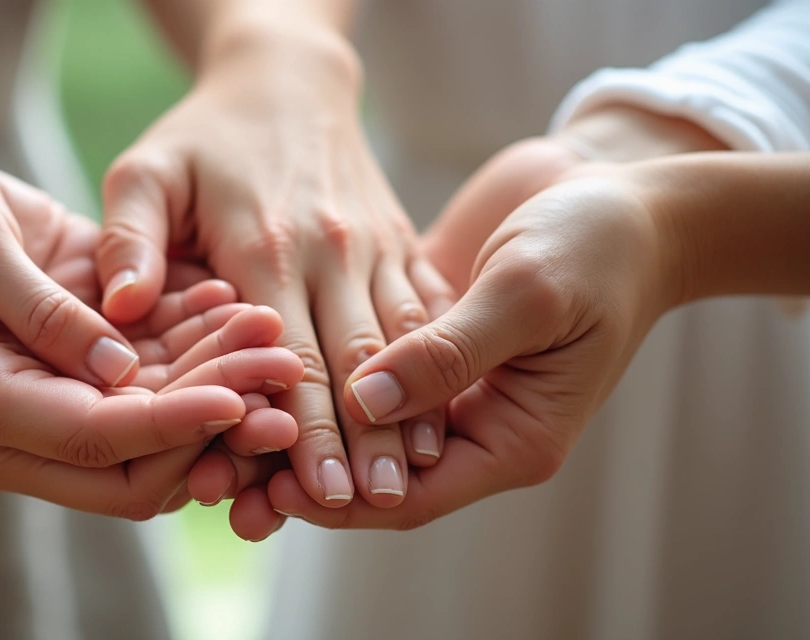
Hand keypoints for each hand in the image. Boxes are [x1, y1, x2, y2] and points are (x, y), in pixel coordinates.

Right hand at [0, 217, 302, 519]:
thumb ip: (42, 315)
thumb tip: (127, 372)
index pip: (103, 447)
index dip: (178, 426)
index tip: (242, 400)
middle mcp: (14, 425)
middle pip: (139, 453)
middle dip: (215, 411)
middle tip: (277, 363)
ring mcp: (34, 395)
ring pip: (143, 417)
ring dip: (210, 377)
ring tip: (267, 328)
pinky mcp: (49, 359)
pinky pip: (127, 373)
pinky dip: (179, 346)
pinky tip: (222, 302)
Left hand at [97, 36, 454, 509]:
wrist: (289, 78)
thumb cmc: (206, 134)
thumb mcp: (148, 168)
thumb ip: (131, 238)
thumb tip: (122, 310)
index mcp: (268, 247)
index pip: (292, 356)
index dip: (306, 428)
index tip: (321, 492)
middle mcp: (332, 254)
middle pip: (353, 363)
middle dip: (362, 440)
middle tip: (369, 504)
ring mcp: (373, 250)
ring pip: (398, 346)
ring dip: (404, 415)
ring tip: (406, 481)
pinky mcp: (397, 245)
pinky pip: (422, 313)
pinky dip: (432, 367)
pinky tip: (438, 419)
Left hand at [202, 104, 730, 538]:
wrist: (620, 193)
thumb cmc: (597, 244)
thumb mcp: (527, 295)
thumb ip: (446, 353)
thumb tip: (362, 403)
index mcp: (510, 438)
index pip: (407, 496)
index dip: (334, 497)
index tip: (263, 485)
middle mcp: (472, 425)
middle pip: (369, 473)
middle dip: (295, 478)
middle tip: (213, 479)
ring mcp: (444, 386)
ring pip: (353, 429)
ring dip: (289, 430)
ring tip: (212, 431)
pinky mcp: (420, 343)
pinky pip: (356, 375)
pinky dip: (307, 378)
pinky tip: (244, 367)